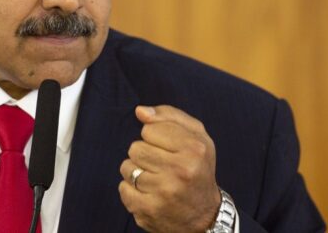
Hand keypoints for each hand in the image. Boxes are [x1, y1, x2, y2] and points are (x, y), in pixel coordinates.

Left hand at [118, 105, 221, 232]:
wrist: (204, 215)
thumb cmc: (197, 169)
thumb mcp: (196, 137)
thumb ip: (169, 116)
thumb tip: (140, 112)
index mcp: (194, 149)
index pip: (149, 128)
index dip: (155, 136)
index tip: (167, 148)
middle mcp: (181, 171)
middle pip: (136, 148)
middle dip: (144, 154)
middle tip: (160, 165)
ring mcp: (165, 192)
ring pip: (127, 168)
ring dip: (136, 172)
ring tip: (154, 179)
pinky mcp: (149, 209)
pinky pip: (123, 189)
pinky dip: (131, 190)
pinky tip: (148, 193)